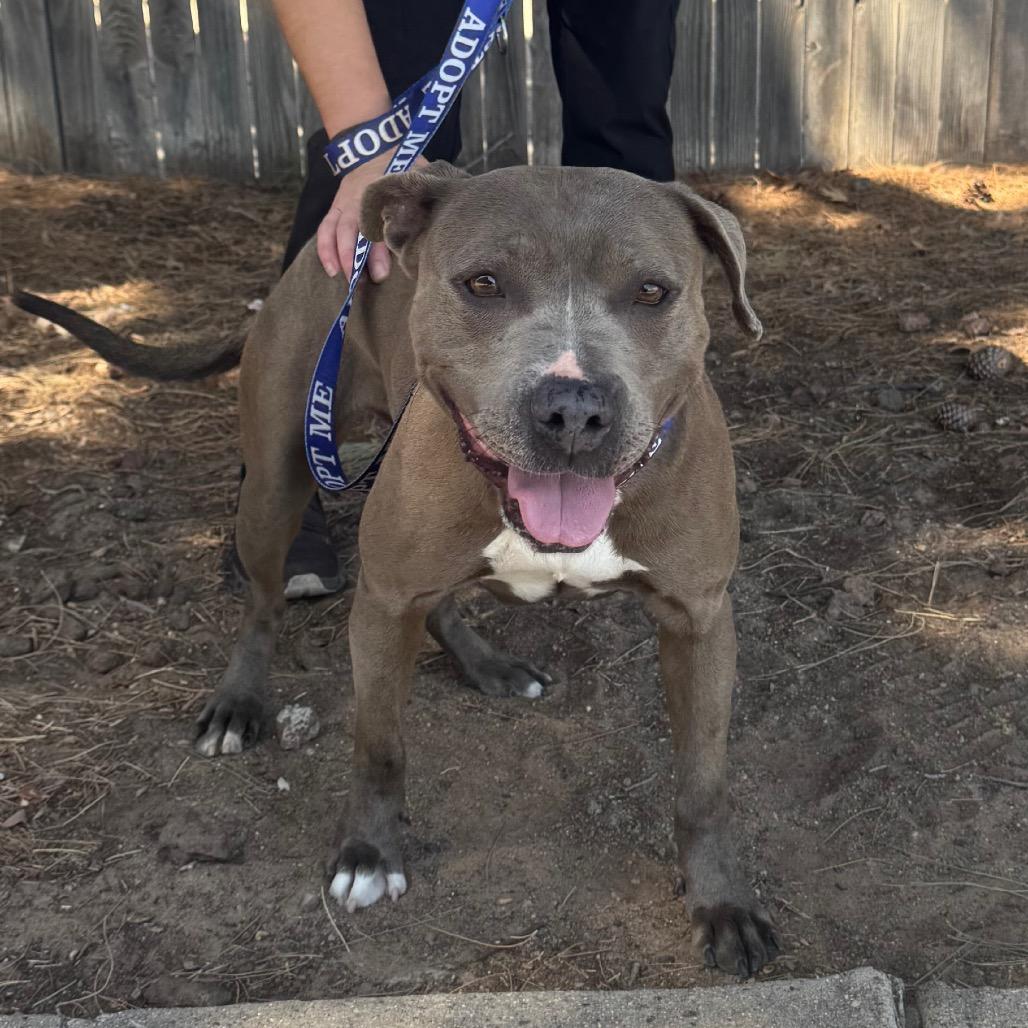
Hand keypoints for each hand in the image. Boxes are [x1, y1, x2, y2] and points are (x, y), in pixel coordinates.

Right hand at [316, 152, 427, 282]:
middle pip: (352, 230)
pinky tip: (331, 270)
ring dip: (336, 255)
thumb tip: (436, 223)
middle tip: (362, 282)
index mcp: (379, 194)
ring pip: (334, 230)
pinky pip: (325, 228)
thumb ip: (422, 197)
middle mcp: (358, 200)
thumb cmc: (401, 166)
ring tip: (341, 279)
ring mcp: (344, 204)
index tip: (382, 273)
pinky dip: (325, 248)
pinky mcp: (336, 208)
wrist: (374, 146)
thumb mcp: (416, 175)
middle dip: (353, 257)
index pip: (377, 226)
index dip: (378, 251)